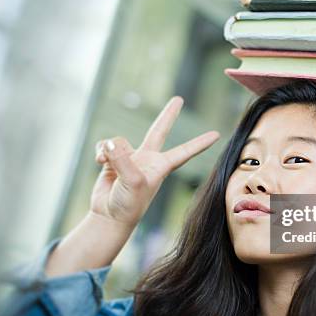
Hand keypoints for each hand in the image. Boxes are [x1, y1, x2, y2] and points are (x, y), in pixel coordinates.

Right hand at [90, 96, 219, 227]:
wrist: (109, 216)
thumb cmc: (128, 204)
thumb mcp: (132, 182)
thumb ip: (123, 159)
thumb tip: (110, 143)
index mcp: (161, 166)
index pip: (184, 151)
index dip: (199, 143)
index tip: (217, 135)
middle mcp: (148, 159)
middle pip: (159, 131)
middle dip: (168, 115)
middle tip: (179, 99)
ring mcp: (130, 159)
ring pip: (119, 142)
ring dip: (110, 151)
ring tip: (107, 165)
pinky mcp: (113, 160)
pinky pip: (105, 146)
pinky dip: (100, 153)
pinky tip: (99, 163)